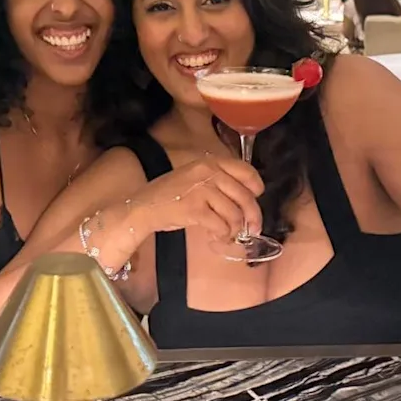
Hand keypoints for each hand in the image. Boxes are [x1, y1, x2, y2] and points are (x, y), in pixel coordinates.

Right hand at [131, 155, 263, 239]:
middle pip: (245, 196)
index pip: (245, 171)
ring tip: (228, 234)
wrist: (145, 206)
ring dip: (235, 229)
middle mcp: (208, 172)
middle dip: (253, 216)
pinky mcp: (195, 209)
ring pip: (234, 214)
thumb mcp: (196, 177)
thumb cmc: (171, 194)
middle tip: (253, 229)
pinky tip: (217, 237)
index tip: (256, 198)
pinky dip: (222, 235)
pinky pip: (221, 225)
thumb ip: (218, 181)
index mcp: (210, 162)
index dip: (256, 186)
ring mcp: (202, 190)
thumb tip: (246, 198)